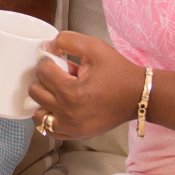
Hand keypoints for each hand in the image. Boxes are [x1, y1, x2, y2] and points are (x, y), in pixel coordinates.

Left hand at [28, 31, 145, 140]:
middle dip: (45, 80)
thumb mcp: (94, 47)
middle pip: (36, 91)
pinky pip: (49, 128)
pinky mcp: (77, 134)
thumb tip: (47, 47)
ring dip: (44, 100)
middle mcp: (69, 113)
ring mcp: (72, 127)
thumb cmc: (119, 72)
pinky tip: (60, 106)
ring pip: (38, 113)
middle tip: (62, 77)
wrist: (139, 95)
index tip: (62, 63)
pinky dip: (50, 117)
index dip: (50, 62)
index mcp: (72, 93)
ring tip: (60, 92)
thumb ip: (66, 40)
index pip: (42, 72)